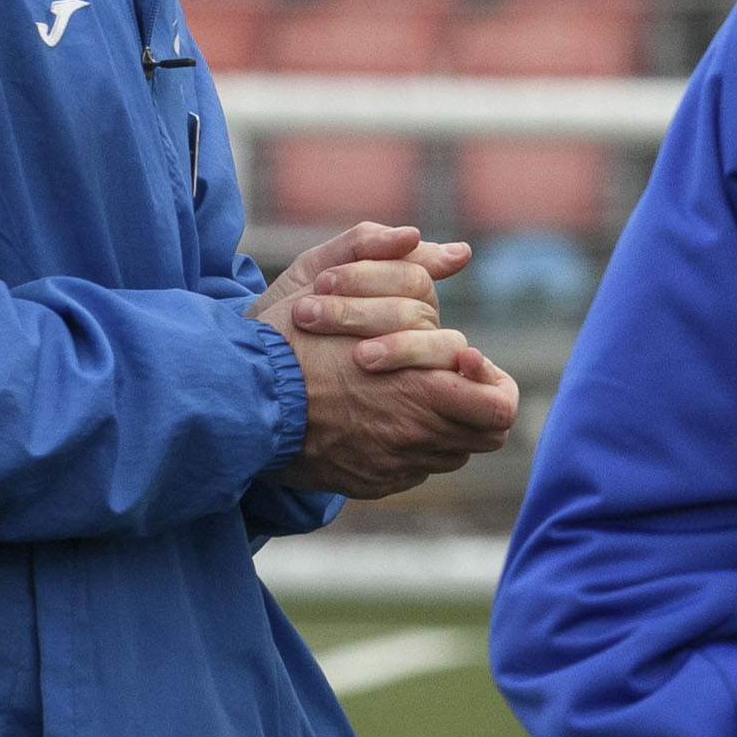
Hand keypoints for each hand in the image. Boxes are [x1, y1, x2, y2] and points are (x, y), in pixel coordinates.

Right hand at [263, 224, 523, 496]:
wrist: (238, 402)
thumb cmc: (287, 340)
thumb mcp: (343, 288)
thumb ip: (407, 266)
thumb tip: (461, 252)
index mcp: (420, 391)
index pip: (498, 409)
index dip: (494, 387)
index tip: (471, 365)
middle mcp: (413, 436)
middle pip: (484, 437)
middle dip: (476, 406)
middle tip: (453, 380)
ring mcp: (392, 467)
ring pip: (452, 453)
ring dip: (445, 424)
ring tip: (415, 394)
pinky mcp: (371, 483)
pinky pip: (414, 470)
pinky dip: (411, 446)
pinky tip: (382, 418)